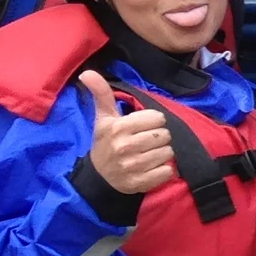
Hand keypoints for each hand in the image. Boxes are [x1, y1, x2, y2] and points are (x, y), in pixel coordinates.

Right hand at [79, 70, 173, 195]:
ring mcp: (133, 166)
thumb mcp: (103, 118)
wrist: (99, 176)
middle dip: (158, 137)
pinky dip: (164, 170)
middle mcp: (126, 147)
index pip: (158, 118)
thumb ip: (101, 93)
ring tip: (148, 154)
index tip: (142, 127)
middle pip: (165, 135)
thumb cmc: (106, 142)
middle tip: (145, 141)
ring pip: (169, 152)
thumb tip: (86, 72)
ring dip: (162, 153)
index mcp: (118, 128)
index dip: (153, 121)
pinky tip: (151, 168)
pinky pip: (168, 171)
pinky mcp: (141, 183)